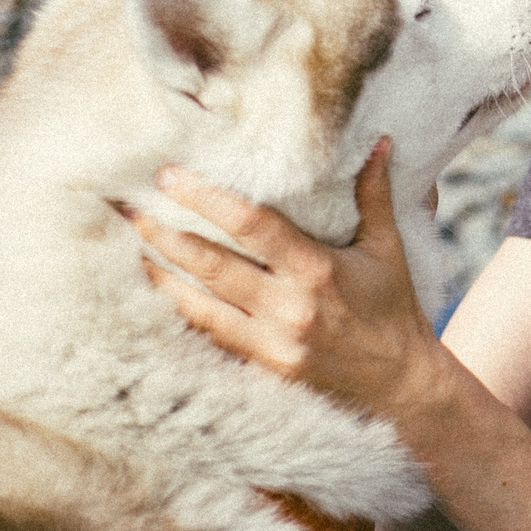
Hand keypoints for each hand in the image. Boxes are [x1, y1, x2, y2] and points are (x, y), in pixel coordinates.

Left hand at [130, 140, 445, 421]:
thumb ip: (375, 197)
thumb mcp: (389, 251)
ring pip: (196, 304)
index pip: (252, 225)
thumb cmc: (396, 313)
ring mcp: (270, 343)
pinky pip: (207, 336)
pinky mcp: (260, 369)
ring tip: (132, 245)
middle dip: (165, 232)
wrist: (401, 388)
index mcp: (318, 270)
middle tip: (129, 206)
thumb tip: (380, 142)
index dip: (207, 198)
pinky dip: (178, 313)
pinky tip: (157, 293)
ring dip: (159, 273)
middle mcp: (289, 307)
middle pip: (210, 263)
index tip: (171, 175)